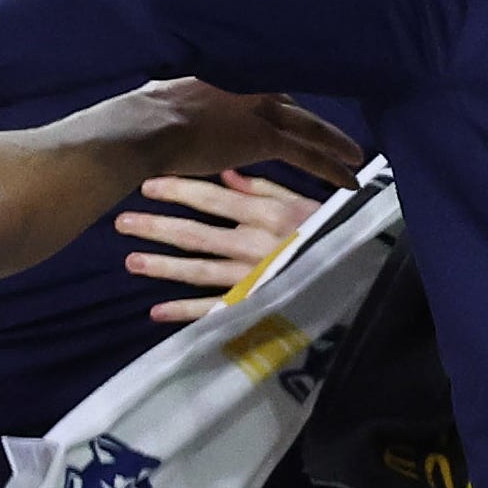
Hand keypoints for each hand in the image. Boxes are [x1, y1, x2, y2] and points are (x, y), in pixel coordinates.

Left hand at [116, 167, 319, 323]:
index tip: (145, 184)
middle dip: (156, 227)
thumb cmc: (334, 233)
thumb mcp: (306, 204)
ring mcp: (254, 278)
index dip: (178, 190)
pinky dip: (186, 313)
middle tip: (120, 222)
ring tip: (130, 262)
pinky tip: (156, 313)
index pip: (213, 198)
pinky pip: (217, 311)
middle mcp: (257, 245)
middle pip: (196, 234)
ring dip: (162, 266)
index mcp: (269, 214)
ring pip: (199, 270)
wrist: (366, 274)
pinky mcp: (257, 306)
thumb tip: (226, 174)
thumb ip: (266, 188)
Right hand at [136, 81, 361, 193]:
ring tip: (355, 156)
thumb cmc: (137, 117)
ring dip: (334, 143)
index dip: (279, 106)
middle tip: (331, 138)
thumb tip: (157, 96)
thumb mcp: (158, 95)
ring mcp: (260, 111)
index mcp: (225, 77)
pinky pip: (307, 154)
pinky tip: (349, 180)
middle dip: (311, 124)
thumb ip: (170, 96)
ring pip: (308, 127)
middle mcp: (249, 88)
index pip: (263, 91)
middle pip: (291, 107)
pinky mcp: (265, 138)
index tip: (288, 115)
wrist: (141, 128)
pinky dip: (330, 168)